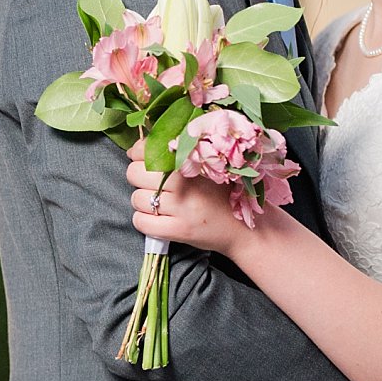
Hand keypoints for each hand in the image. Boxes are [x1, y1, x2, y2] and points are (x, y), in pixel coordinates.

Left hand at [125, 151, 240, 255]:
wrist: (246, 228)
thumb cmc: (223, 195)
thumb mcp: (207, 167)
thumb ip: (179, 155)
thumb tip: (136, 149)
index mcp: (192, 163)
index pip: (147, 150)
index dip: (138, 153)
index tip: (141, 157)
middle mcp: (185, 185)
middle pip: (135, 173)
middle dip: (138, 176)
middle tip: (151, 182)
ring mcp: (182, 209)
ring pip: (137, 199)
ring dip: (142, 200)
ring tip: (158, 202)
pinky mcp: (179, 231)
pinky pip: (142, 223)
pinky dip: (143, 221)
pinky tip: (156, 218)